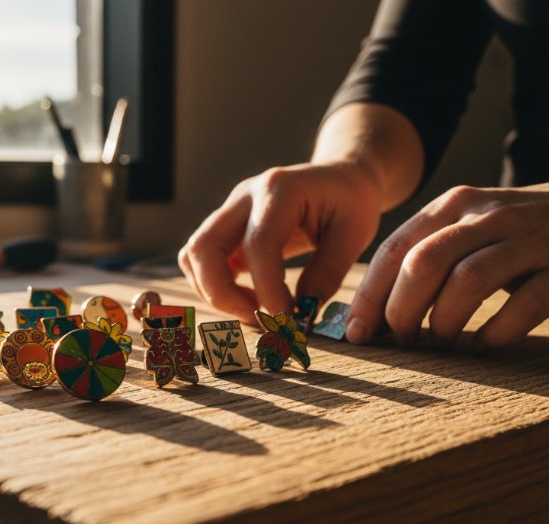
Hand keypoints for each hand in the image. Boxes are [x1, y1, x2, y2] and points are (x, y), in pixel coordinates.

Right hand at [179, 161, 382, 322]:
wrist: (339, 178)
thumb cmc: (350, 202)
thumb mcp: (355, 234)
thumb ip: (328, 272)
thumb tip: (301, 313)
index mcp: (279, 190)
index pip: (258, 244)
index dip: (267, 288)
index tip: (286, 319)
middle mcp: (244, 196)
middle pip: (204, 246)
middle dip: (222, 294)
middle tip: (259, 318)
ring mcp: (229, 211)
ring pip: (193, 254)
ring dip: (214, 292)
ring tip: (255, 311)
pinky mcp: (225, 228)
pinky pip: (200, 259)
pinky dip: (213, 285)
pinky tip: (248, 299)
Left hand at [346, 184, 548, 348]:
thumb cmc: (520, 233)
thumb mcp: (469, 228)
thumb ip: (425, 257)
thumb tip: (371, 314)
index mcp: (454, 206)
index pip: (394, 250)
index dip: (370, 296)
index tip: (356, 334)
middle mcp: (487, 217)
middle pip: (423, 264)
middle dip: (401, 311)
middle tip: (401, 342)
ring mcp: (529, 241)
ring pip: (468, 282)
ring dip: (444, 324)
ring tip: (442, 344)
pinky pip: (521, 308)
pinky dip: (494, 335)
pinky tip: (484, 346)